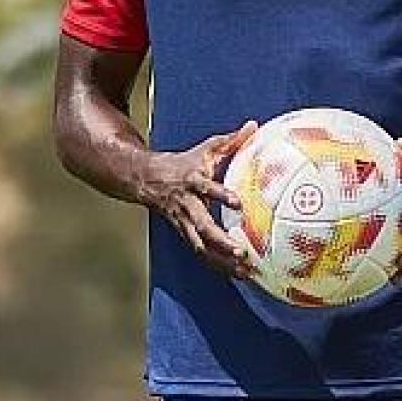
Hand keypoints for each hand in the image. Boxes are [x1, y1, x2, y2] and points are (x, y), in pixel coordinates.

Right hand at [135, 120, 257, 277]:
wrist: (148, 180)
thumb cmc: (185, 163)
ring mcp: (184, 223)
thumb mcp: (206, 149)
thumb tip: (253, 125)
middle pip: (202, 226)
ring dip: (222, 260)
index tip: (238, 204)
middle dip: (221, 241)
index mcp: (193, 182)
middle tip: (242, 252)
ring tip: (244, 271)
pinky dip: (218, 266)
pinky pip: (202, 253)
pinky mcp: (185, 234)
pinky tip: (237, 275)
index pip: (207, 188)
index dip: (221, 195)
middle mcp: (188, 205)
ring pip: (201, 246)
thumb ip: (230, 140)